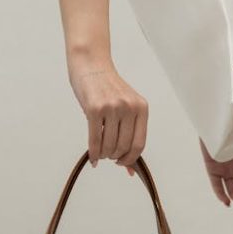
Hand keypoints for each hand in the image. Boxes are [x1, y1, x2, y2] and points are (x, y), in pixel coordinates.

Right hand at [69, 57, 147, 176]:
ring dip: (103, 155)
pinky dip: (93, 153)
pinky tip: (93, 157)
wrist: (91, 65)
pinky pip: (95, 140)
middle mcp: (129, 107)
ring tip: (100, 153)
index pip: (139, 144)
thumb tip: (130, 169)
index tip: (123, 163)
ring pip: (109, 145)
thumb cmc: (108, 88)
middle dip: (114, 156)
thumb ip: (129, 132)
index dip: (130, 159)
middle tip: (108, 156)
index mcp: (141, 108)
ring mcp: (112, 107)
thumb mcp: (126, 106)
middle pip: (123, 147)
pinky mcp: (94, 109)